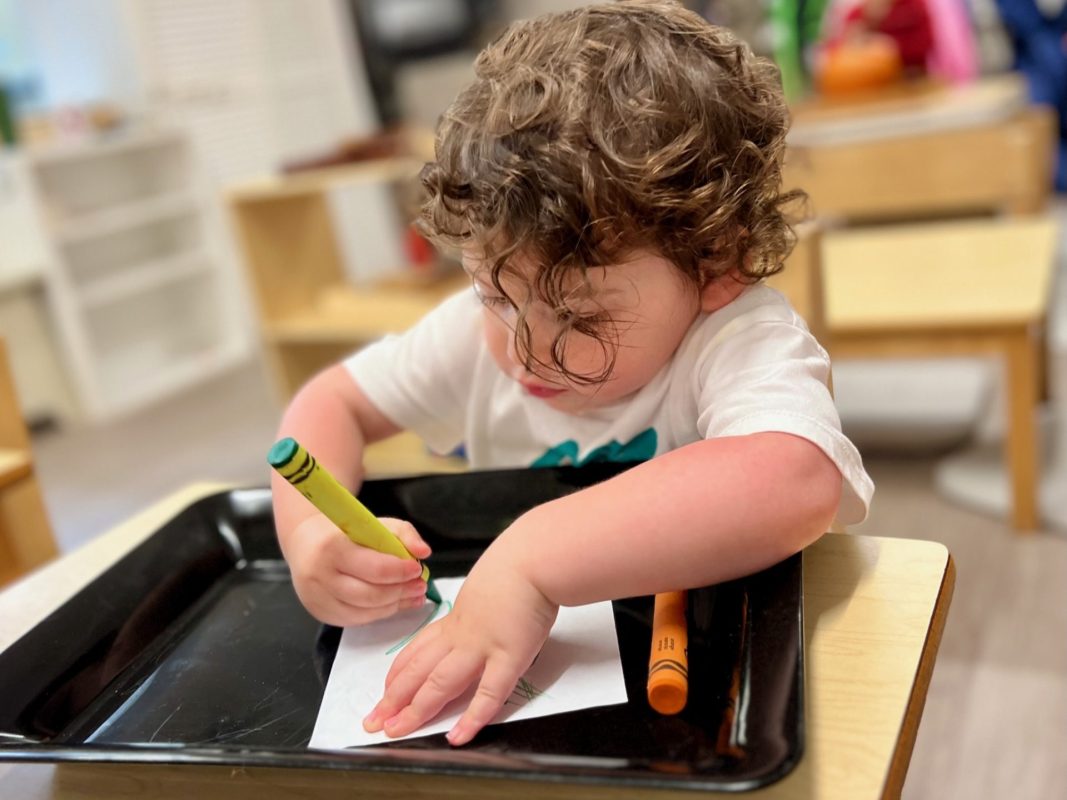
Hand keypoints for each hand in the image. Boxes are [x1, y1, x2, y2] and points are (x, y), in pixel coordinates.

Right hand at [284, 514, 432, 625]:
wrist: (305, 543)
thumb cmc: (344, 532)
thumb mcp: (374, 523)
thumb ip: (404, 534)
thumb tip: (424, 552)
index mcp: (332, 547)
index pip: (374, 568)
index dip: (400, 571)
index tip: (417, 568)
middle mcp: (320, 576)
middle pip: (370, 595)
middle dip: (401, 592)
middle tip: (420, 585)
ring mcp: (318, 598)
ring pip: (365, 611)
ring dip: (394, 605)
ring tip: (413, 595)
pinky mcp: (321, 613)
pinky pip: (356, 619)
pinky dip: (379, 613)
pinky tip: (394, 604)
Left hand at [362, 537, 557, 745]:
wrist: (535, 559)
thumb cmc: (518, 566)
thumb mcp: (486, 586)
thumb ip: (478, 607)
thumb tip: (480, 616)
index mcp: (457, 619)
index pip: (418, 651)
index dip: (398, 675)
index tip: (384, 692)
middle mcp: (462, 636)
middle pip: (419, 670)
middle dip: (393, 699)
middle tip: (373, 721)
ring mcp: (483, 647)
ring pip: (440, 683)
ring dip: (415, 710)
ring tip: (396, 731)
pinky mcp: (510, 657)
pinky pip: (488, 694)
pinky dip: (471, 718)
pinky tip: (457, 736)